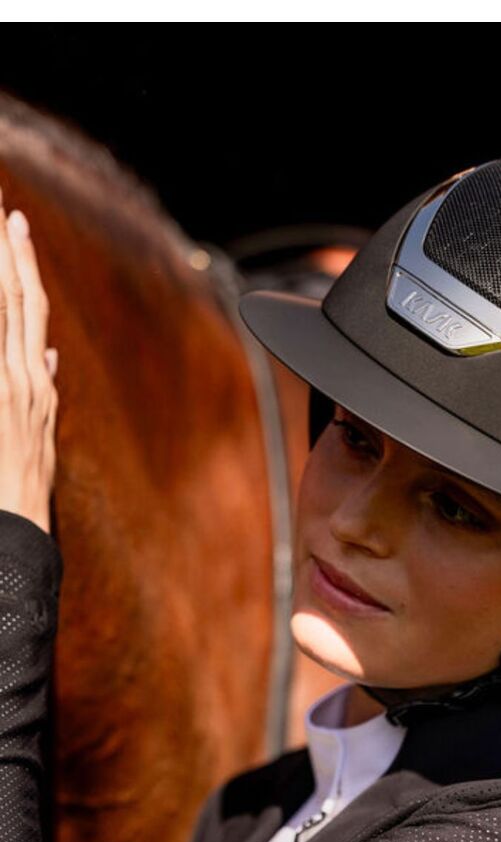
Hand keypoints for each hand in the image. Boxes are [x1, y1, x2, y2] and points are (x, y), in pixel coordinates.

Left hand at [0, 185, 57, 535]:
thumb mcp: (40, 431)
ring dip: (1, 272)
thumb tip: (52, 355)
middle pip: (21, 302)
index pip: (31, 312)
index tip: (12, 226)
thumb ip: (44, 388)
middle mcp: (29, 381)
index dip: (22, 266)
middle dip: (10, 253)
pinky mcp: (2, 404)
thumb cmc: (20, 487)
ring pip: (8, 316)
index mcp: (39, 383)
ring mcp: (14, 391)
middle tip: (1, 207)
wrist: (19, 531)